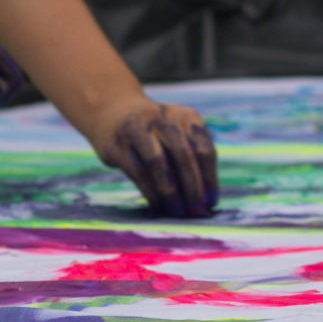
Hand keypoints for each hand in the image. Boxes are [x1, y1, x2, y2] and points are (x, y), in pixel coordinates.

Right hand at [89, 95, 219, 218]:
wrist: (110, 110)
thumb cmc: (155, 131)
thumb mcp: (178, 132)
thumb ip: (193, 156)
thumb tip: (207, 199)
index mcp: (186, 116)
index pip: (204, 148)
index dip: (209, 178)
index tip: (211, 201)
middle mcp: (162, 117)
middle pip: (183, 155)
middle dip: (192, 187)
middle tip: (197, 211)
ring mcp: (137, 128)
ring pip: (158, 163)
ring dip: (171, 192)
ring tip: (178, 212)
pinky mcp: (116, 145)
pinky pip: (138, 172)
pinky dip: (151, 192)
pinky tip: (159, 206)